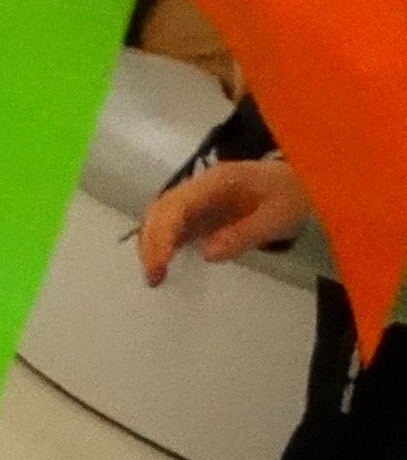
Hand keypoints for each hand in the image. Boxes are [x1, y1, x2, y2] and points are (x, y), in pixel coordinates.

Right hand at [140, 160, 311, 285]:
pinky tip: (166, 262)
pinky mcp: (204, 208)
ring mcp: (200, 196)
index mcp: (217, 181)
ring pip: (163, 215)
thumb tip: (206, 254)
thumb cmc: (295, 197)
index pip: (175, 206)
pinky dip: (165, 242)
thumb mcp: (278, 218)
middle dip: (151, 243)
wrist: (308, 183)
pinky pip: (176, 222)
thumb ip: (243, 234)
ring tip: (156, 274)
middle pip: (161, 209)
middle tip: (153, 277)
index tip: (159, 265)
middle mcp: (201, 185)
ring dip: (153, 243)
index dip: (162, 235)